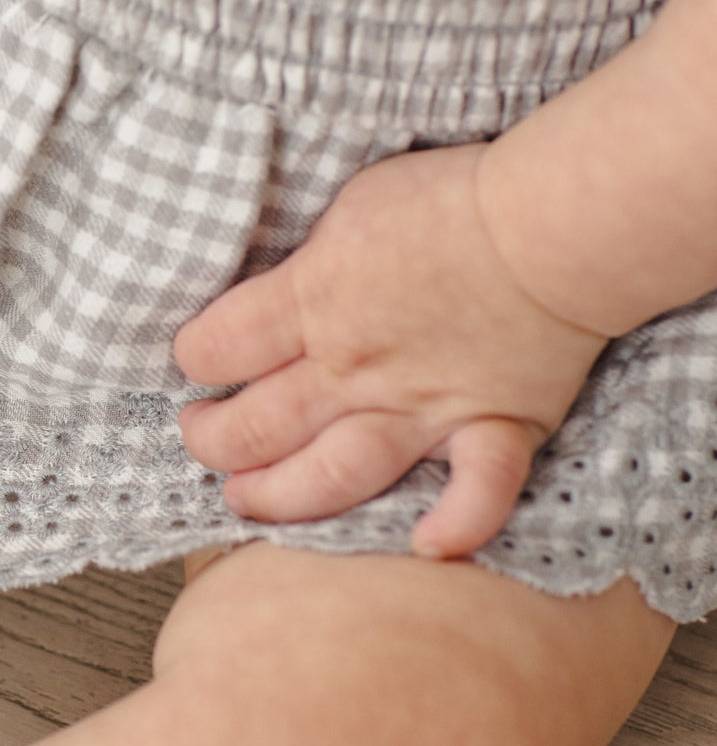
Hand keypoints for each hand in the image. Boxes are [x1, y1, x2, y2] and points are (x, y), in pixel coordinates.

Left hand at [174, 142, 612, 559]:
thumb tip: (278, 285)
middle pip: (256, 424)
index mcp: (313, 298)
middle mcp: (356, 365)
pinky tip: (428, 548)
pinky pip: (477, 492)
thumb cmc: (448, 197)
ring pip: (334, 473)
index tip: (195, 359)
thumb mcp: (349, 203)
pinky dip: (457, 525)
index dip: (193, 356)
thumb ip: (310, 258)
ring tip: (245, 502)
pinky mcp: (494, 426)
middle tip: (202, 435)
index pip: (217, 346)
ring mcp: (424, 406)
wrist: (551, 221)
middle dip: (212, 439)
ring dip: (281, 497)